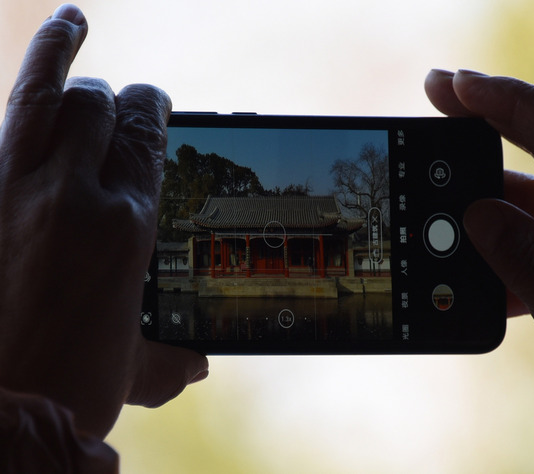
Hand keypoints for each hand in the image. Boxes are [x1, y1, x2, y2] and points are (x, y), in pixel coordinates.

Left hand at [0, 4, 207, 437]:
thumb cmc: (61, 390)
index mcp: (127, 227)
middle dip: (123, 103)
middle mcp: (81, 190)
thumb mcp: (124, 375)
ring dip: (70, 58)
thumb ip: (165, 362)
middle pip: (110, 110)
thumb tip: (195, 364)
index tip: (158, 114)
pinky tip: (54, 32)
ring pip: (59, 93)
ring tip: (75, 23)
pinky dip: (34, 60)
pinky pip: (10, 107)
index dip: (158, 117)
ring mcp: (21, 181)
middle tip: (125, 110)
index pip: (153, 142)